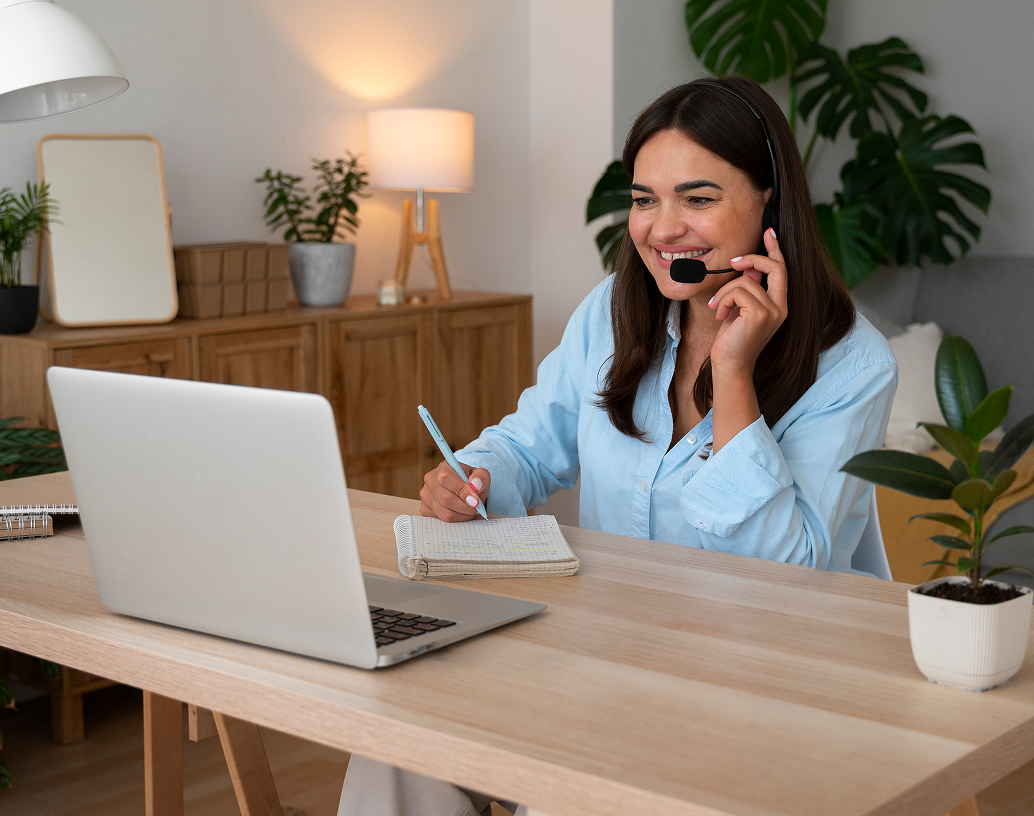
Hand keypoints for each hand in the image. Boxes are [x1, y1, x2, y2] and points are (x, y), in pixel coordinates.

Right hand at [420, 461, 490, 521]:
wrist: (464, 489)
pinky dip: (456, 520)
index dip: (462, 491)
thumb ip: (481, 477)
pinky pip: (441, 520)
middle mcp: (430, 480)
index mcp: (443, 468)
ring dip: (462, 515)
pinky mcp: (425, 509)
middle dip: (465, 507)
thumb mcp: (480, 475)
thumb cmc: (471, 482)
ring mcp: (426, 495)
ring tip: (471, 511)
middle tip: (476, 507)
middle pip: (445, 499)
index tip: (476, 500)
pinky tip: (462, 514)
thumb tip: (476, 485)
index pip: (446, 478)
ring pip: (444, 512)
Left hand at [707, 228, 787, 375]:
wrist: (729, 366)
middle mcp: (781, 307)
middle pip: (775, 267)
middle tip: (733, 261)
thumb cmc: (732, 340)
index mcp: (779, 305)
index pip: (782, 270)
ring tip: (717, 309)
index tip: (770, 232)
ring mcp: (773, 311)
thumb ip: (749, 289)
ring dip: (724, 292)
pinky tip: (718, 315)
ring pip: (745, 280)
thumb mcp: (740, 309)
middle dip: (753, 258)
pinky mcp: (759, 314)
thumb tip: (749, 267)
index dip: (776, 250)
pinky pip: (737, 290)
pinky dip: (722, 299)